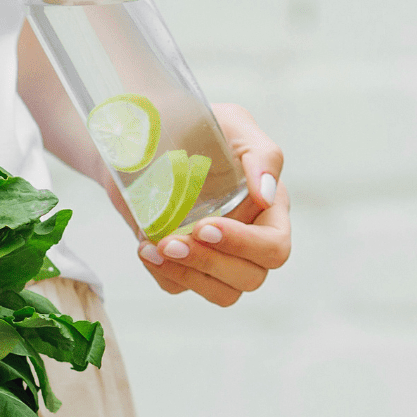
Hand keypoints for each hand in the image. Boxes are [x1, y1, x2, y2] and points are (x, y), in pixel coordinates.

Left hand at [136, 104, 291, 306]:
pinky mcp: (184, 262)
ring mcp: (216, 255)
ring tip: (154, 248)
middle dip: (210, 263)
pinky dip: (163, 274)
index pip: (274, 247)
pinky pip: (181, 287)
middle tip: (171, 241)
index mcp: (269, 208)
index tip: (204, 226)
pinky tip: (144, 247)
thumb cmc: (197, 124)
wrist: (143, 134)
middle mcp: (248, 238)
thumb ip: (262, 154)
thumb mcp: (232, 123)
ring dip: (188, 275)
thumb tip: (266, 195)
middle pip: (251, 277)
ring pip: (222, 293)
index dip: (243, 245)